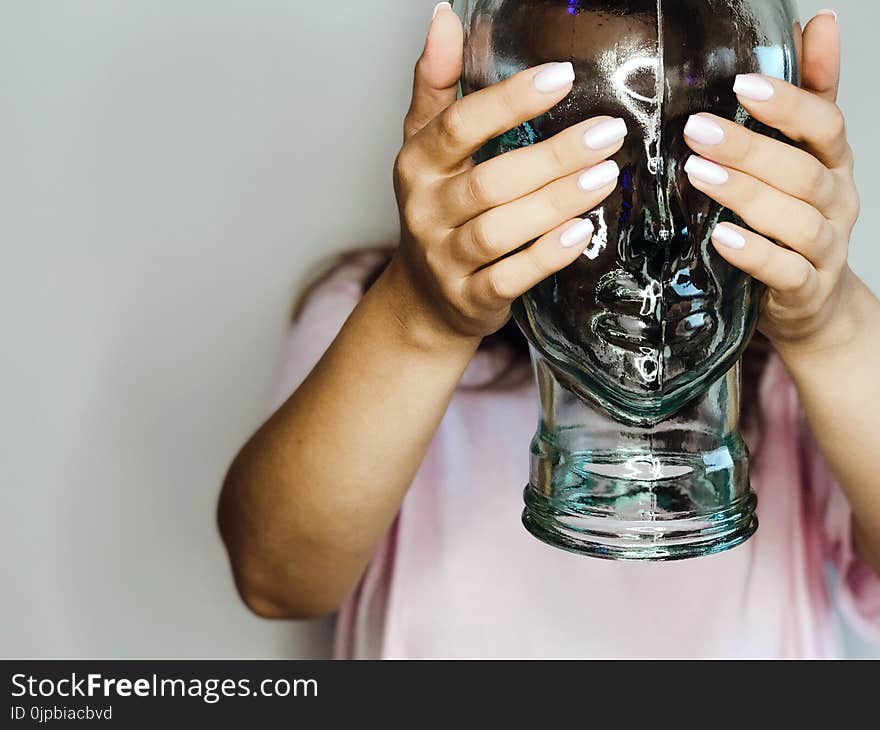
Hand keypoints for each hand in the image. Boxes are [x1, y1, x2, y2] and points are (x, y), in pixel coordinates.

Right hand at [388, 5, 625, 342]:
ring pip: (499, 231)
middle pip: (489, 182)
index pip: (459, 126)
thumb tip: (443, 17)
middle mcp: (426, 212)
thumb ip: (438, 84)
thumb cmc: (438, 211)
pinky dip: (545, 257)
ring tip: (605, 176)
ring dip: (555, 203)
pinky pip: (508, 279)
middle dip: (552, 157)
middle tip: (607, 133)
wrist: (425, 298)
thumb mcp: (427, 147)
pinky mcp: (470, 299)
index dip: (510, 101)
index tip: (562, 77)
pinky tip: (581, 233)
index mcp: (417, 165)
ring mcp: (445, 260)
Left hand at [683, 12, 859, 353]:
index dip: (788, 102)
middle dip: (749, 149)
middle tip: (697, 131)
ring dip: (746, 195)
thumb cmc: (796, 218)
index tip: (742, 83)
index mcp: (833, 163)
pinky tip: (719, 238)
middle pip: (802, 170)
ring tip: (698, 176)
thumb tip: (817, 21)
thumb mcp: (806, 154)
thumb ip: (809, 95)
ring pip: (796, 220)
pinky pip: (785, 271)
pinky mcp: (805, 289)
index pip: (824, 123)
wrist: (812, 300)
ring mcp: (825, 248)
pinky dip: (754, 254)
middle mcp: (835, 201)